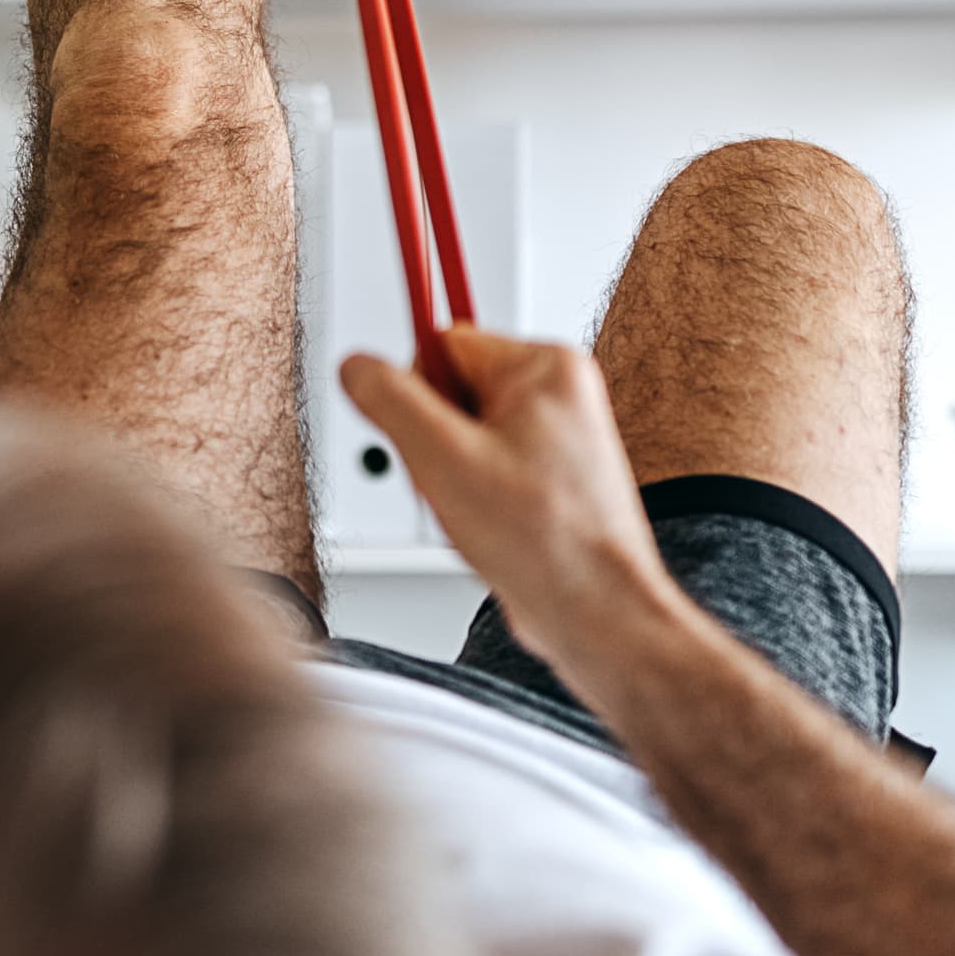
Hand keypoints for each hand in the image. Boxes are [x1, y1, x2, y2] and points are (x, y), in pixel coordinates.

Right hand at [341, 327, 682, 680]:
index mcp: (546, 368)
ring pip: (465, 435)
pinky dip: (474, 497)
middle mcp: (559, 393)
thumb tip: (358, 367)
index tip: (416, 432)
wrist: (596, 612)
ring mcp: (558, 436)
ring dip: (452, 476)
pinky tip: (490, 526)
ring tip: (478, 512)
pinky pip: (486, 467)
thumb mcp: (442, 459)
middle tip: (457, 483)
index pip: (445, 343)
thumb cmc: (549, 541)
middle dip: (436, 444)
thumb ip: (391, 400)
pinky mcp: (551, 474)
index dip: (417, 393)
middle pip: (452, 391)